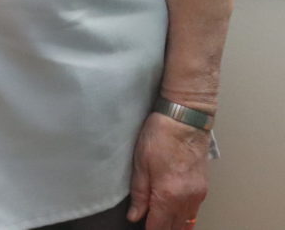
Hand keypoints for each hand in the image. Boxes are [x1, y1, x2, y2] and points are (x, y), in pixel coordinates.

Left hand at [128, 113, 209, 228]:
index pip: (159, 226)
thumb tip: (135, 215)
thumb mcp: (140, 163)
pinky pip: (194, 211)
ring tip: (161, 223)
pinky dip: (184, 217)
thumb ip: (139, 193)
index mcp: (168, 195)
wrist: (185, 120)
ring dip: (175, 226)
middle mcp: (187, 200)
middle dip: (162, 229)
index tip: (141, 227)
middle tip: (150, 224)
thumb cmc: (160, 136)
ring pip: (187, 222)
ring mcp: (198, 195)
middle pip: (175, 228)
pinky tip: (176, 214)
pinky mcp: (204, 188)